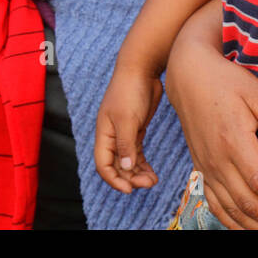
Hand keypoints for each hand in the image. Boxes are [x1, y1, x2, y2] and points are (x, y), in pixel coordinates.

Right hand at [94, 63, 163, 192]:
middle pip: (117, 165)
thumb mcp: (127, 118)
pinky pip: (137, 153)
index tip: (129, 190)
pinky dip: (143, 164)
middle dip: (130, 178)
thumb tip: (125, 167)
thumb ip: (126, 143)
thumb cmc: (130, 90)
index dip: (114, 179)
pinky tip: (152, 172)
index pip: (103, 165)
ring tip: (153, 181)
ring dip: (138, 173)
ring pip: (128, 161)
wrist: (142, 68)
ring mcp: (124, 133)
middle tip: (148, 184)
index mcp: (104, 134)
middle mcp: (111, 136)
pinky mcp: (136, 129)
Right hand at [165, 34, 257, 228]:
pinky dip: (230, 221)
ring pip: (230, 208)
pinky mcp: (201, 168)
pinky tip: (247, 228)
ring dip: (255, 226)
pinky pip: (214, 203)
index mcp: (233, 141)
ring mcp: (206, 166)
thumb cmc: (225, 81)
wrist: (189, 76)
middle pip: (246, 202)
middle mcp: (217, 160)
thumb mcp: (255, 92)